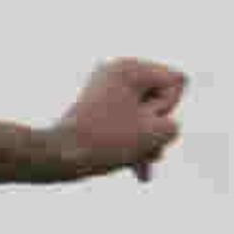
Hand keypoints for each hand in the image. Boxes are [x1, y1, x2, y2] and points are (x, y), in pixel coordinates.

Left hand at [53, 57, 186, 181]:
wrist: (59, 156)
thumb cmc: (108, 142)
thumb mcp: (156, 133)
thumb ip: (173, 123)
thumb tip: (158, 120)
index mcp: (130, 67)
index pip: (174, 83)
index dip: (165, 109)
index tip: (141, 120)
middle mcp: (117, 72)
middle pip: (159, 99)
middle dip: (157, 128)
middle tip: (137, 144)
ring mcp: (106, 90)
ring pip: (143, 116)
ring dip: (146, 142)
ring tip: (137, 164)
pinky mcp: (98, 108)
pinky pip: (126, 122)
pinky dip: (131, 142)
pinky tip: (135, 167)